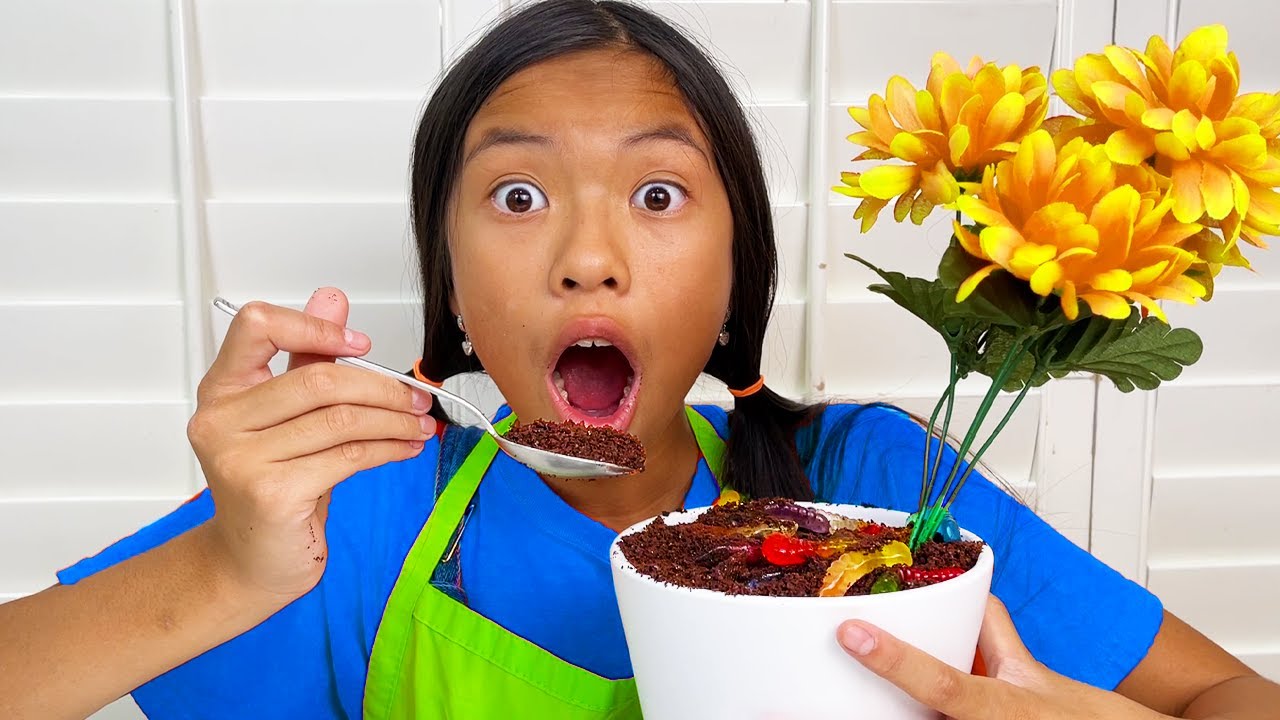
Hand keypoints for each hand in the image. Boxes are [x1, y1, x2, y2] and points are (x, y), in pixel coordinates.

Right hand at [187, 288, 435, 601]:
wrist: (253, 560)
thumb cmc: (274, 484)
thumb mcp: (289, 416)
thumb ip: (307, 359)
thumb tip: (331, 298)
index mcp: (221, 389)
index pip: (257, 326)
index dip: (315, 326)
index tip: (361, 344)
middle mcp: (220, 420)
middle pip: (319, 380)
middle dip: (382, 386)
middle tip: (417, 396)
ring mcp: (241, 459)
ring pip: (340, 420)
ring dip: (393, 419)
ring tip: (420, 423)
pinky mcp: (271, 493)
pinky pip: (347, 457)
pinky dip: (388, 448)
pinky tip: (406, 447)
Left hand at [837, 595, 1170, 719]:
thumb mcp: (1043, 677)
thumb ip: (998, 639)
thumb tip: (971, 598)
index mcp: (1002, 710)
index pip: (941, 682)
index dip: (893, 659)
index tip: (851, 634)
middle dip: (872, 709)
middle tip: (824, 688)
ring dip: (901, 716)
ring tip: (853, 703)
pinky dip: (926, 718)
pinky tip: (911, 709)